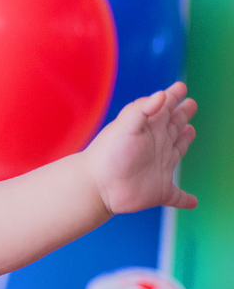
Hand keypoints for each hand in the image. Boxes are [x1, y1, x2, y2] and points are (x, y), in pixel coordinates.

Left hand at [85, 81, 196, 214]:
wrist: (95, 187)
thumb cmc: (108, 155)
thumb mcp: (124, 127)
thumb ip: (141, 109)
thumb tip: (162, 94)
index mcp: (148, 129)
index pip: (164, 108)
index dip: (173, 96)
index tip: (180, 86)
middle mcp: (155, 146)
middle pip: (173, 125)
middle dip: (182, 114)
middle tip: (191, 103)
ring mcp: (158, 168)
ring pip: (177, 151)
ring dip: (184, 141)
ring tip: (190, 131)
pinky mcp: (160, 191)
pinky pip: (177, 196)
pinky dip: (185, 199)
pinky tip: (193, 202)